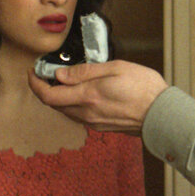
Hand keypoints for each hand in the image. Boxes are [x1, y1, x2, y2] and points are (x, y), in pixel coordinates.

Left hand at [27, 60, 168, 134]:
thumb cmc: (143, 87)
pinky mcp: (100, 126)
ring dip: (59, 96)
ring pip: (65, 110)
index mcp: (87, 96)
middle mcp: (86, 113)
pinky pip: (78, 115)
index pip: (49, 96)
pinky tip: (82, 91)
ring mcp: (93, 122)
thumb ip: (85, 72)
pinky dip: (72, 102)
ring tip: (64, 79)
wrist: (161, 114)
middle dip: (46, 88)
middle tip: (47, 72)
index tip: (32, 73)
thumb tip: (60, 75)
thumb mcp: (114, 68)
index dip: (35, 84)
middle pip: (54, 104)